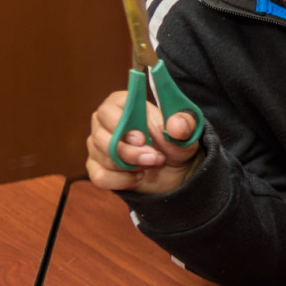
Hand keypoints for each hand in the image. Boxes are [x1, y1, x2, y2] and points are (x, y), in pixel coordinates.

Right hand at [85, 90, 201, 193]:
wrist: (175, 168)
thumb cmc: (176, 142)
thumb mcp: (187, 131)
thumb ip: (184, 124)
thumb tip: (175, 126)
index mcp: (122, 104)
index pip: (108, 110)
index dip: (121, 125)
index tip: (143, 138)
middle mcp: (104, 123)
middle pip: (101, 137)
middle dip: (130, 152)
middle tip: (155, 157)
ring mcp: (98, 146)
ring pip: (102, 158)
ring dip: (131, 166)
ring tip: (153, 163)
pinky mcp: (97, 168)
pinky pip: (100, 177)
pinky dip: (121, 180)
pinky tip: (138, 176)